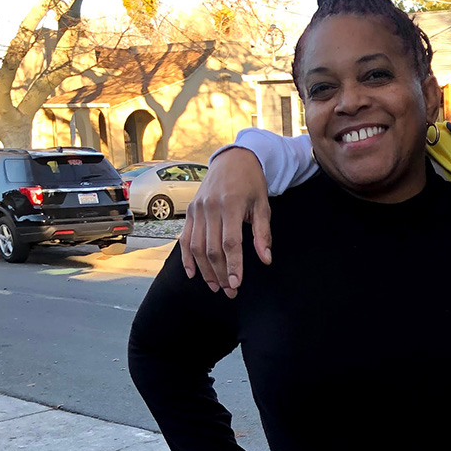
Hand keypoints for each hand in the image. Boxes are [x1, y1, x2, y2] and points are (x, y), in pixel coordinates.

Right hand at [180, 147, 271, 297]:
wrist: (232, 159)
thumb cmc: (251, 182)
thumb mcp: (263, 204)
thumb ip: (263, 233)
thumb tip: (265, 259)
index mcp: (230, 205)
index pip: (230, 243)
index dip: (233, 265)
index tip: (237, 284)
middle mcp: (210, 208)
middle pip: (211, 249)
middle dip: (220, 273)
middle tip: (230, 291)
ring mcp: (196, 210)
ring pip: (196, 247)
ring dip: (205, 270)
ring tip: (215, 286)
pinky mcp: (190, 212)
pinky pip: (185, 239)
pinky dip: (187, 258)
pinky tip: (193, 274)